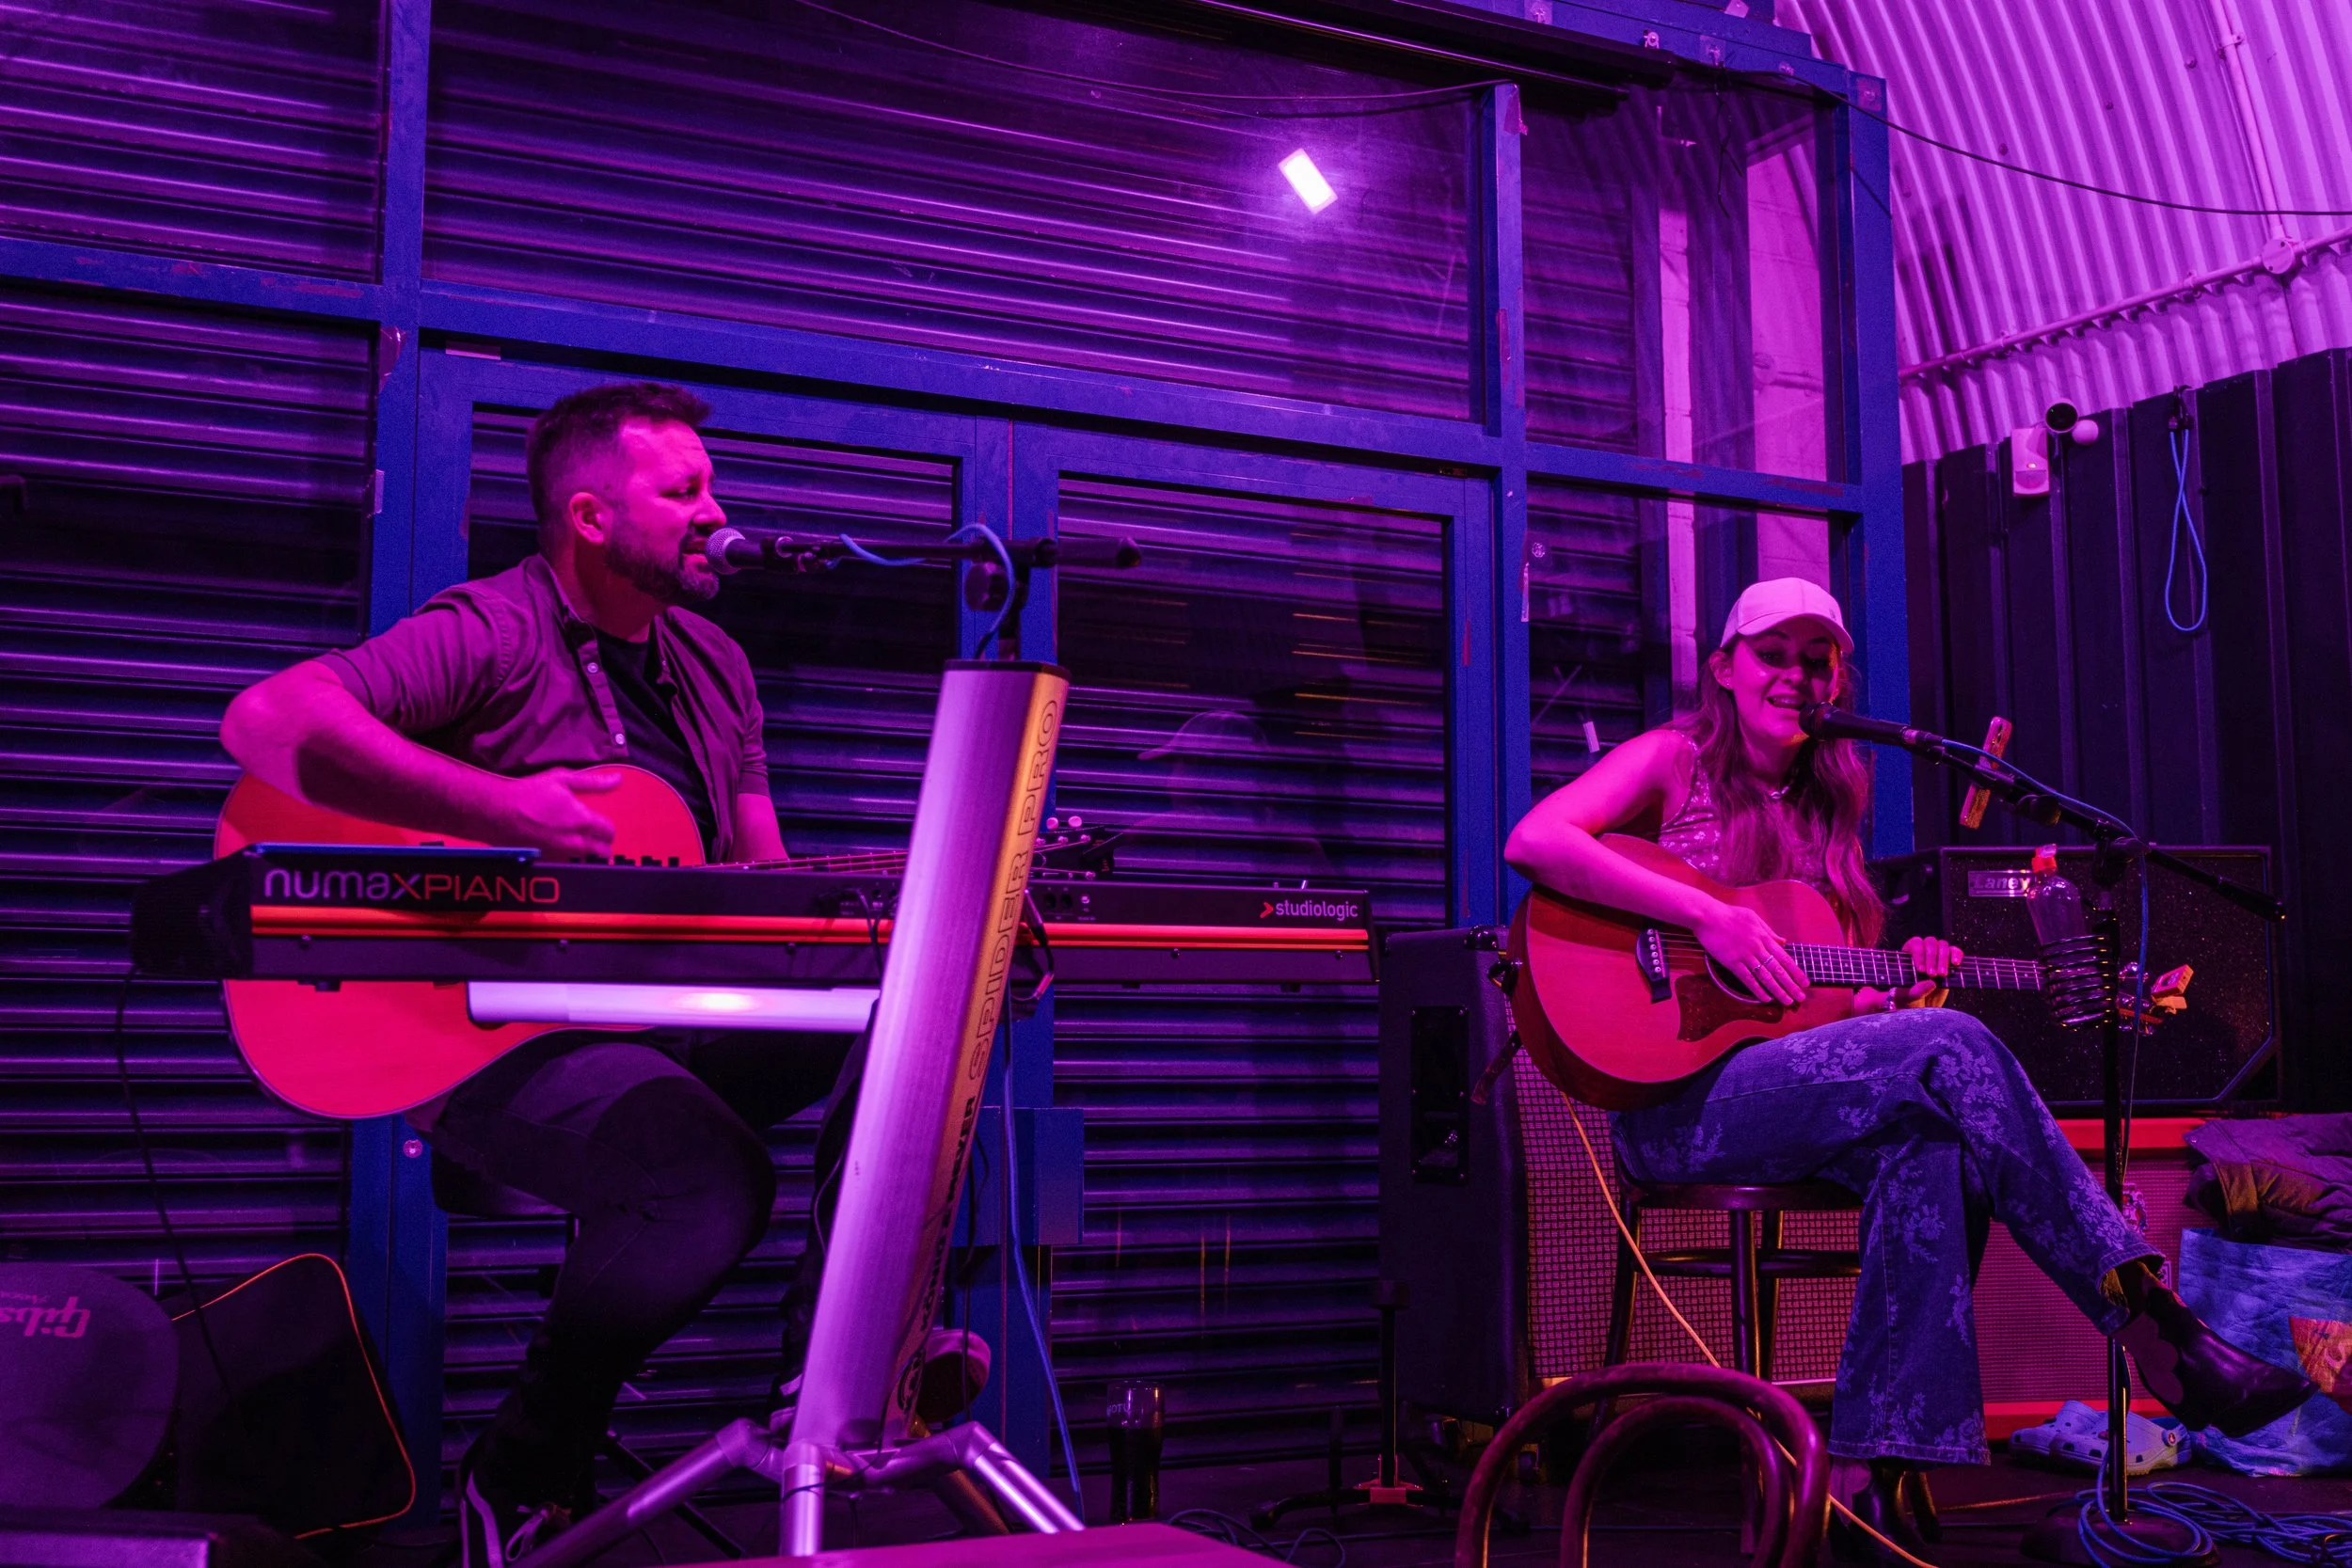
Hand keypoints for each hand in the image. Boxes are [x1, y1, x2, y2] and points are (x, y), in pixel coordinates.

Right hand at [486, 768, 620, 858]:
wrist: (495, 812)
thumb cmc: (528, 793)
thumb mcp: (562, 779)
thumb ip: (592, 783)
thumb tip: (618, 780)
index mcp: (582, 821)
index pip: (609, 832)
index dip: (607, 828)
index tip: (601, 824)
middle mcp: (574, 842)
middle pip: (601, 851)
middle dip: (601, 844)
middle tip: (592, 835)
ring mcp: (560, 854)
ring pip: (583, 859)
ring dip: (585, 852)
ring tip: (574, 840)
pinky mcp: (545, 861)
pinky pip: (565, 863)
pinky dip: (566, 857)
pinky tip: (557, 846)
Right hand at [1695, 903, 1806, 1004]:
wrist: (1707, 915)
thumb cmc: (1729, 914)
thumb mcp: (1753, 917)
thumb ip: (1769, 931)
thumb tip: (1783, 942)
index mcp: (1763, 936)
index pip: (1785, 958)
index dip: (1796, 972)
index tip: (1805, 982)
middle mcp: (1757, 947)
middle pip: (1778, 970)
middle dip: (1791, 985)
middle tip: (1801, 997)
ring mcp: (1745, 955)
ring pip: (1765, 977)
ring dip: (1778, 991)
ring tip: (1787, 1001)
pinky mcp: (1731, 962)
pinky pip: (1747, 978)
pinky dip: (1757, 989)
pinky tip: (1765, 999)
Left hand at [1896, 934, 1961, 1007]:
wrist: (1921, 1006)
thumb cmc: (1909, 999)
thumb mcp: (1907, 997)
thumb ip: (1916, 991)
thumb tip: (1931, 983)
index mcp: (1908, 953)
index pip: (1914, 944)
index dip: (1918, 955)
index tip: (1921, 970)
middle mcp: (1923, 950)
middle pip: (1930, 943)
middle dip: (1931, 958)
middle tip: (1932, 974)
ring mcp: (1937, 954)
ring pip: (1943, 946)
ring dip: (1943, 959)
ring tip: (1942, 974)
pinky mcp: (1950, 961)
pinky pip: (1955, 952)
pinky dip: (1956, 955)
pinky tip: (1955, 964)